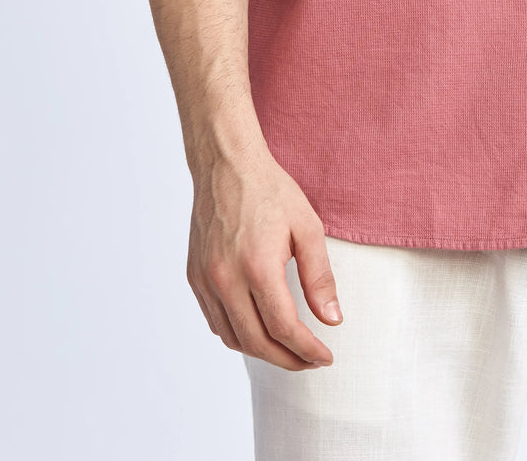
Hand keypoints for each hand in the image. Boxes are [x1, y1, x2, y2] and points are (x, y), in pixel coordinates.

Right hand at [187, 141, 342, 369]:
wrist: (226, 165)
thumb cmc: (271, 192)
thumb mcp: (307, 228)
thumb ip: (319, 277)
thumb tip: (332, 320)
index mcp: (257, 265)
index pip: (284, 328)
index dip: (307, 350)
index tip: (325, 358)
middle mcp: (226, 278)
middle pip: (256, 342)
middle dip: (287, 359)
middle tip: (310, 361)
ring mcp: (205, 279)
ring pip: (232, 337)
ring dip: (261, 351)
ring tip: (287, 347)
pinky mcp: (194, 276)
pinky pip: (215, 321)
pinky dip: (238, 334)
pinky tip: (258, 327)